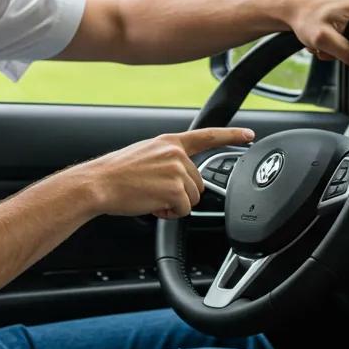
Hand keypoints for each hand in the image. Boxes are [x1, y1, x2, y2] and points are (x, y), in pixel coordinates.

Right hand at [76, 127, 254, 219]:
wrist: (98, 183)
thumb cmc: (114, 174)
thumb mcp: (144, 156)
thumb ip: (167, 161)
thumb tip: (180, 178)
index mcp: (168, 142)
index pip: (207, 136)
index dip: (231, 136)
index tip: (250, 135)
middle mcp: (176, 153)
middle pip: (198, 183)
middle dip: (180, 194)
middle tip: (154, 192)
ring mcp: (177, 170)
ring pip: (192, 198)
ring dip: (174, 204)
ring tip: (149, 197)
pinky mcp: (175, 188)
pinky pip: (183, 210)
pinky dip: (169, 213)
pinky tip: (151, 205)